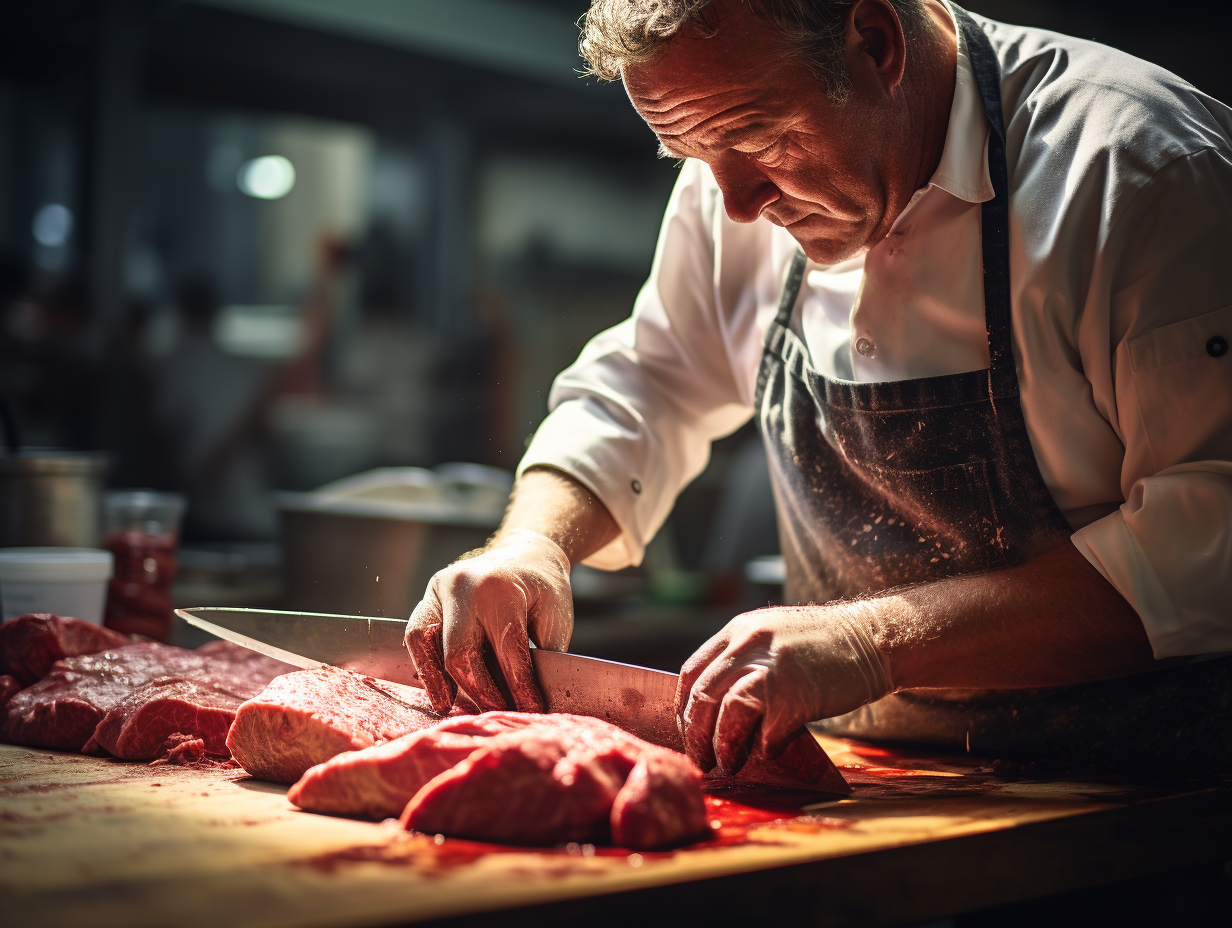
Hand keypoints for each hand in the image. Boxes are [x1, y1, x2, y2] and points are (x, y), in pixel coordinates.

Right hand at [404, 529, 573, 713]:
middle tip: (495, 713)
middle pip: (459, 654)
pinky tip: (439, 686)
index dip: (518, 688)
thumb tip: (526, 702)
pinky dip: (425, 663)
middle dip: (479, 692)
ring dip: (437, 681)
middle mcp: (463, 585)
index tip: (530, 710)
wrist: (526, 554)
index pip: (505, 651)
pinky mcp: (428, 596)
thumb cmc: (543, 588)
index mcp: (500, 588)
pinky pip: (417, 635)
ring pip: (425, 643)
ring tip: (449, 707)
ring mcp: (439, 588)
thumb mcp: (555, 618)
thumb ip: (542, 658)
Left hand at [676, 604, 893, 774]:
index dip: (684, 707)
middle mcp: (749, 644)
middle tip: (701, 759)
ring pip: (726, 714)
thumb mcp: (772, 635)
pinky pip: (767, 732)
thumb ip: (742, 659)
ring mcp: (773, 668)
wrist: (873, 639)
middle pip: (702, 696)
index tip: (688, 730)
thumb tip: (711, 707)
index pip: (692, 672)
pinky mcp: (798, 695)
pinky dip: (765, 748)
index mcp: (738, 630)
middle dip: (695, 735)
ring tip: (728, 764)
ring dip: (723, 746)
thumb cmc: (823, 645)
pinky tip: (771, 752)